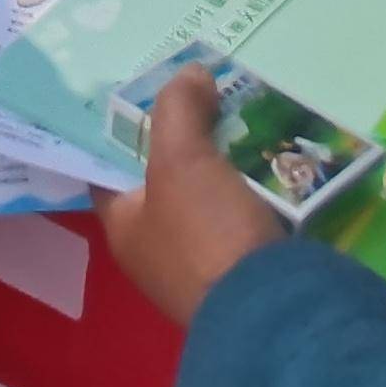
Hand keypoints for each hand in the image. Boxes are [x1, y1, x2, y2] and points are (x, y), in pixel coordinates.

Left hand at [99, 69, 286, 326]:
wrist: (274, 312)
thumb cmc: (207, 235)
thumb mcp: (181, 160)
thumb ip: (178, 109)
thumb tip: (189, 74)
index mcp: (125, 229)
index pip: (110, 169)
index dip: (125, 128)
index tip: (147, 89)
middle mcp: (158, 252)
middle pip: (167, 179)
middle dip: (188, 138)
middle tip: (207, 92)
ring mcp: (205, 266)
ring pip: (211, 196)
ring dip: (227, 162)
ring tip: (247, 116)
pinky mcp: (248, 273)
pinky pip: (246, 216)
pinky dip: (256, 189)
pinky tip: (275, 160)